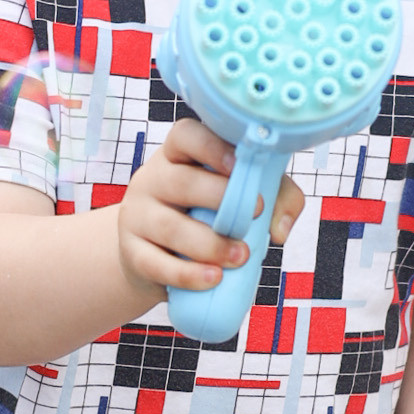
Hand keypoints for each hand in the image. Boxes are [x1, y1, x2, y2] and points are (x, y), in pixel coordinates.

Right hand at [116, 116, 302, 301]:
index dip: (212, 147)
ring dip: (210, 243)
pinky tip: (213, 278)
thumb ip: (277, 199)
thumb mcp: (243, 197)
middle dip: (219, 198)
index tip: (239, 166)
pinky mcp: (132, 252)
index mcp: (179, 155)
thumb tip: (280, 229)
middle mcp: (153, 178)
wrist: (155, 256)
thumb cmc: (207, 216)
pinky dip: (188, 274)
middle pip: (181, 181)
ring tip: (241, 256)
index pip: (186, 135)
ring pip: (170, 226)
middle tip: (253, 216)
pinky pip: (156, 263)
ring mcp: (137, 215)